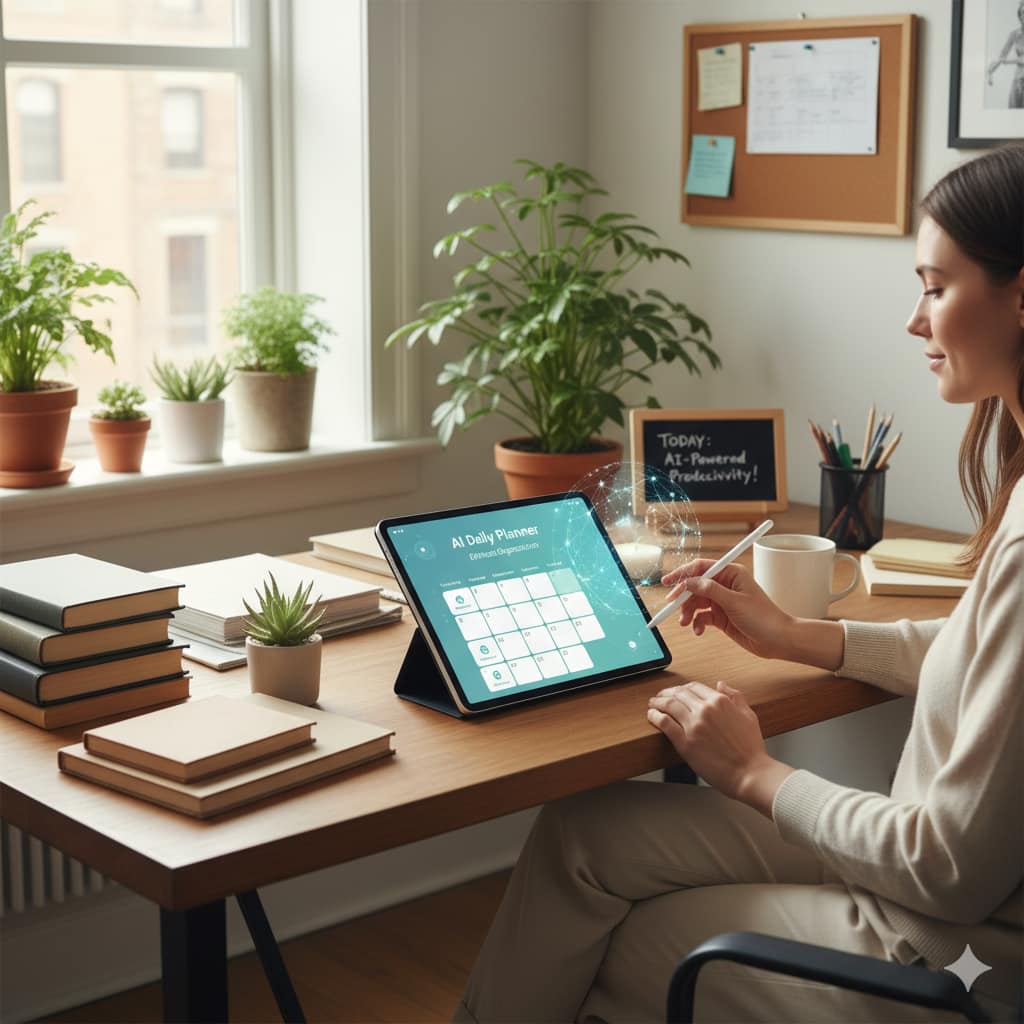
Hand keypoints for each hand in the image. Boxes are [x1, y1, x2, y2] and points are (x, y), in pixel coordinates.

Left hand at [647, 680, 793, 814]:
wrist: (749, 773)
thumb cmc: (750, 749)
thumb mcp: (748, 715)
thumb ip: (735, 697)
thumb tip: (721, 684)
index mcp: (720, 701)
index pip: (693, 687)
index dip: (681, 688)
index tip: (676, 692)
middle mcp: (705, 710)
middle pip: (678, 693)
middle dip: (666, 693)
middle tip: (659, 697)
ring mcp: (694, 725)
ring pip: (669, 705)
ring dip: (657, 702)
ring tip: (652, 705)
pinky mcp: (685, 742)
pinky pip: (664, 723)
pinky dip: (655, 716)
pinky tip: (652, 716)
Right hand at [660, 559, 793, 659]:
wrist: (778, 640)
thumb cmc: (764, 618)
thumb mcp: (735, 601)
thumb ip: (710, 590)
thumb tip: (689, 582)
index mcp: (731, 574)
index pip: (701, 568)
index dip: (683, 574)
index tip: (668, 582)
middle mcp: (725, 585)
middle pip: (695, 586)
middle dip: (683, 597)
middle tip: (672, 607)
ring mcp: (722, 601)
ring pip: (696, 603)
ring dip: (688, 612)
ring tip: (686, 623)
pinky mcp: (721, 617)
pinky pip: (702, 617)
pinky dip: (697, 623)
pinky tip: (698, 630)